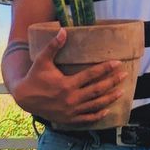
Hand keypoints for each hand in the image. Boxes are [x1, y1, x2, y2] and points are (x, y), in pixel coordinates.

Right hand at [7, 28, 125, 124]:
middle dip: (112, 82)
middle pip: (97, 90)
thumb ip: (54, 46)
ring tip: (121, 91)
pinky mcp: (69, 119)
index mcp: (67, 84)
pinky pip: (87, 118)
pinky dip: (98, 115)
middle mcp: (71, 99)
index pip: (91, 75)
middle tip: (124, 75)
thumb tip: (63, 30)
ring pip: (95, 105)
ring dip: (109, 98)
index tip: (117, 63)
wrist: (24, 98)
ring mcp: (71, 111)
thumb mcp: (42, 60)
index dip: (105, 68)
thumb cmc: (35, 77)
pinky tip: (107, 110)